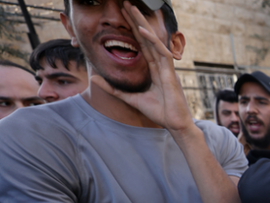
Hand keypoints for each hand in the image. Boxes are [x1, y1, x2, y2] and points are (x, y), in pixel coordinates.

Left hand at [92, 3, 192, 132]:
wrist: (175, 125)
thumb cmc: (160, 113)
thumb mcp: (130, 99)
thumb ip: (113, 89)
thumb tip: (94, 79)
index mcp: (154, 69)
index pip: (142, 44)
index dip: (133, 29)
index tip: (125, 15)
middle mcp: (160, 65)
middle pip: (147, 38)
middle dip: (137, 20)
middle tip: (127, 4)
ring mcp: (166, 68)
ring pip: (154, 40)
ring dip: (143, 24)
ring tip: (133, 9)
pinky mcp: (170, 73)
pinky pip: (161, 52)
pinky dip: (152, 41)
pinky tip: (142, 31)